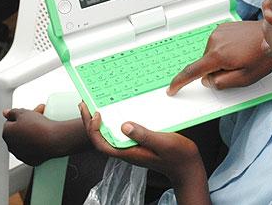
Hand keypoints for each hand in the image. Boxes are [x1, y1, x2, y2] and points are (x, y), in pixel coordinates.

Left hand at [3, 105, 90, 165]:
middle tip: (39, 118)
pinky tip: (44, 138)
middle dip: (27, 124)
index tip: (31, 114)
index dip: (21, 116)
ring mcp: (21, 154)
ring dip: (32, 134)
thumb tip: (6, 112)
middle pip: (18, 131)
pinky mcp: (31, 160)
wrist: (54, 140)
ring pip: (26, 141)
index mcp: (7, 133)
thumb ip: (13, 112)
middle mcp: (11, 145)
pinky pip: (33, 149)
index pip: (10, 122)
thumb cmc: (39, 126)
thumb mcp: (25, 113)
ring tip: (44, 127)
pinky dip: (37, 144)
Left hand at [79, 103, 206, 187]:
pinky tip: (117, 113)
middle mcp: (128, 151)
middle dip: (90, 123)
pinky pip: (120, 133)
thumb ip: (143, 135)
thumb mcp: (162, 142)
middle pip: (101, 139)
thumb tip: (124, 126)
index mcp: (130, 152)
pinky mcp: (139, 144)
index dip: (93, 130)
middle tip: (85, 104)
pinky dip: (114, 122)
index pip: (102, 144)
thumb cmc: (177, 156)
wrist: (187, 166)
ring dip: (100, 122)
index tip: (95, 113)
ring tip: (95, 107)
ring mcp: (133, 148)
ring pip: (109, 136)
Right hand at [167, 21, 271, 94]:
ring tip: (240, 57)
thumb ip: (222, 83)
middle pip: (204, 64)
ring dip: (219, 60)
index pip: (192, 71)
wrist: (271, 35)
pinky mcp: (222, 28)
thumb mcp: (245, 78)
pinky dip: (222, 50)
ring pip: (210, 55)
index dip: (180, 82)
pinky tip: (238, 49)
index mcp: (218, 55)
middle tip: (236, 69)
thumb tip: (207, 81)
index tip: (172, 88)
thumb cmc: (262, 56)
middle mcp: (214, 41)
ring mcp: (217, 32)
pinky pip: (216, 44)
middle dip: (214, 71)